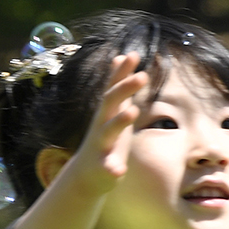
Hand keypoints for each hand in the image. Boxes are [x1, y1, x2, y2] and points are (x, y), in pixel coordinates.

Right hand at [65, 53, 147, 193]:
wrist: (85, 175)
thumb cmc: (104, 139)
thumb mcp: (112, 110)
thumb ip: (118, 85)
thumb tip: (121, 56)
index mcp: (107, 112)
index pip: (113, 87)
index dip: (122, 72)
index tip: (133, 54)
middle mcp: (101, 124)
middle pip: (110, 103)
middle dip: (125, 89)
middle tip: (143, 76)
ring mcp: (100, 145)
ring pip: (108, 132)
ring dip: (119, 121)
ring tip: (132, 111)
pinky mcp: (102, 167)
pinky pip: (107, 167)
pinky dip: (112, 168)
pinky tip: (119, 171)